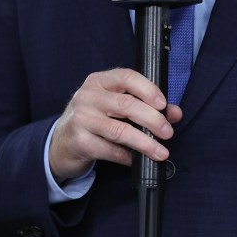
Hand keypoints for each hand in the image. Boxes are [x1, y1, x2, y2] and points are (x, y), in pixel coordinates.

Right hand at [48, 68, 182, 181]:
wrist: (61, 142)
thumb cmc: (93, 119)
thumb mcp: (114, 106)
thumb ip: (145, 105)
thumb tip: (175, 113)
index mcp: (99, 81)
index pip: (127, 77)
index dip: (148, 90)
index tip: (164, 105)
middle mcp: (88, 96)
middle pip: (127, 105)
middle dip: (153, 120)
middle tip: (168, 132)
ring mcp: (82, 119)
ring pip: (120, 130)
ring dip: (145, 142)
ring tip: (160, 151)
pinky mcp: (80, 141)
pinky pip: (111, 150)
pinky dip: (128, 157)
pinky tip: (137, 159)